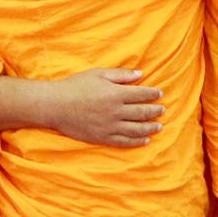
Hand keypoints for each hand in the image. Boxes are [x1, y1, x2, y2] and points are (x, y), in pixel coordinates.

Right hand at [43, 69, 163, 146]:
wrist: (55, 105)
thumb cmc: (75, 86)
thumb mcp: (98, 74)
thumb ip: (121, 75)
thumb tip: (141, 74)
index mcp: (115, 93)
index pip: (141, 94)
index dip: (153, 94)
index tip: (160, 94)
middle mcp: (115, 111)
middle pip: (142, 112)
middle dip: (155, 111)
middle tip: (162, 110)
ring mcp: (110, 127)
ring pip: (137, 129)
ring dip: (150, 128)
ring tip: (159, 126)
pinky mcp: (102, 138)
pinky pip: (124, 142)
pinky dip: (137, 142)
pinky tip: (145, 140)